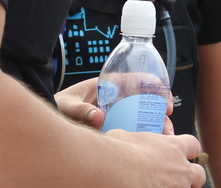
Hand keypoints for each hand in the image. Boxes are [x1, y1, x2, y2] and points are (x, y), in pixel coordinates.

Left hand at [55, 78, 175, 132]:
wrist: (52, 120)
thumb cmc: (58, 107)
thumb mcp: (66, 105)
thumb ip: (80, 110)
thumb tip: (98, 117)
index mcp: (104, 85)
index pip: (132, 79)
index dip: (150, 83)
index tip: (162, 94)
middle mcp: (113, 97)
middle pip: (142, 98)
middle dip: (158, 106)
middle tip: (167, 118)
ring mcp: (116, 112)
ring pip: (141, 114)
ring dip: (156, 122)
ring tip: (165, 134)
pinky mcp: (115, 126)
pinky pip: (134, 128)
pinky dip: (146, 133)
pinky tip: (153, 142)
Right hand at [106, 130, 206, 187]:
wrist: (119, 170)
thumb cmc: (121, 150)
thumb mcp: (125, 135)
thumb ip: (134, 139)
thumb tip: (124, 139)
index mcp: (174, 147)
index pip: (193, 145)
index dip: (188, 149)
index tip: (180, 151)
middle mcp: (181, 168)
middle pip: (199, 173)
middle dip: (192, 176)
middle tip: (178, 177)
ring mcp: (178, 186)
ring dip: (180, 187)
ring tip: (163, 185)